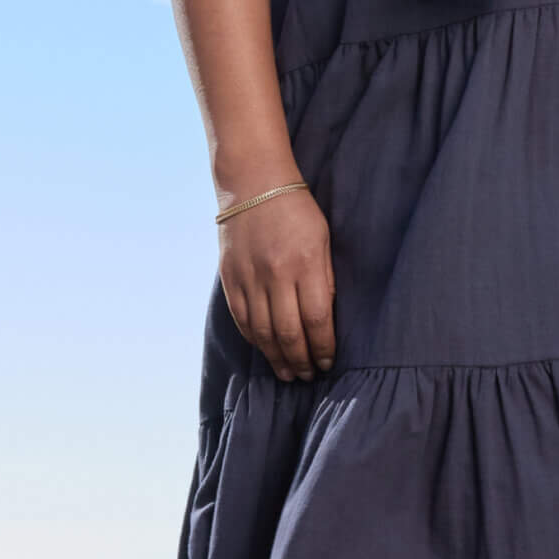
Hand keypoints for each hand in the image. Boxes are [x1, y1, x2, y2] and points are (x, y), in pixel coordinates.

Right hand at [218, 187, 335, 381]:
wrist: (253, 182)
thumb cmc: (297, 210)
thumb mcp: (324, 239)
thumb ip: (325, 279)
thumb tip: (326, 320)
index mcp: (305, 263)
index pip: (317, 319)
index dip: (323, 347)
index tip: (328, 362)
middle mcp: (276, 274)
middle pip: (289, 332)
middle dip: (302, 360)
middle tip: (309, 375)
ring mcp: (249, 277)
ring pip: (263, 332)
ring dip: (277, 358)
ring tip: (289, 373)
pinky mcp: (229, 277)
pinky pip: (242, 319)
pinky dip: (255, 339)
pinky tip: (266, 350)